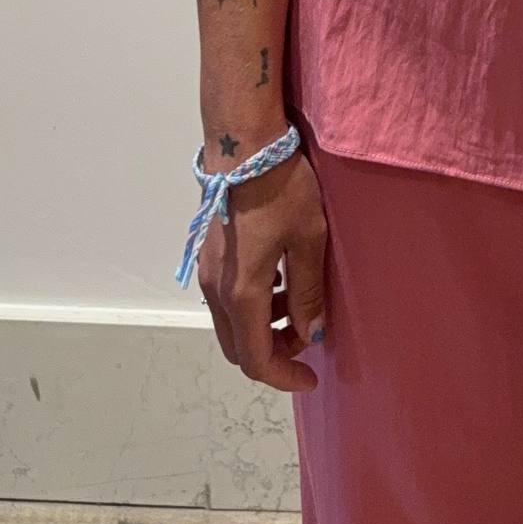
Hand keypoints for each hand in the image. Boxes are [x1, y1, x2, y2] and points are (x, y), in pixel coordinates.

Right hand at [197, 145, 329, 394]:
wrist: (243, 146)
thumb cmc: (282, 190)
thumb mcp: (308, 239)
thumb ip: (308, 292)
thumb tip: (312, 333)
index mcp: (242, 294)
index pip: (256, 359)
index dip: (283, 376)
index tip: (311, 377)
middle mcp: (217, 290)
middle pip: (238, 347)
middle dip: (274, 353)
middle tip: (308, 336)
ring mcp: (209, 272)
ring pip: (232, 322)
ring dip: (264, 326)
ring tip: (299, 302)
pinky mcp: (209, 255)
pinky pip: (228, 298)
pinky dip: (254, 305)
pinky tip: (280, 278)